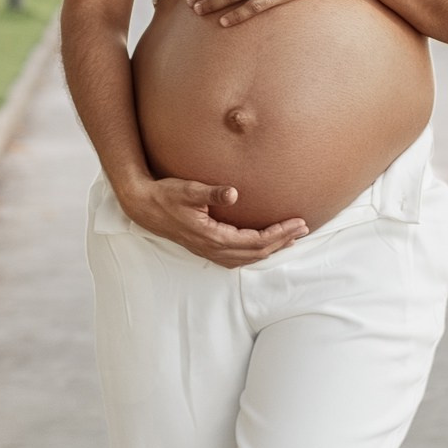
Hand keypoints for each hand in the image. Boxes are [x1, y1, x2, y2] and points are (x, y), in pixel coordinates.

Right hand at [122, 174, 307, 268]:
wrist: (144, 207)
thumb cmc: (166, 195)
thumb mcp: (188, 189)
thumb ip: (211, 192)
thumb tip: (233, 192)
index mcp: (213, 237)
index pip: (256, 240)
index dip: (279, 233)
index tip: (298, 222)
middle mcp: (213, 249)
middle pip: (257, 252)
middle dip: (282, 241)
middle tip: (303, 228)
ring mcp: (209, 251)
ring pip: (248, 257)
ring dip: (271, 248)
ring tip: (290, 238)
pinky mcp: (206, 248)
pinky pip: (238, 257)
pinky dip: (255, 252)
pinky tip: (263, 245)